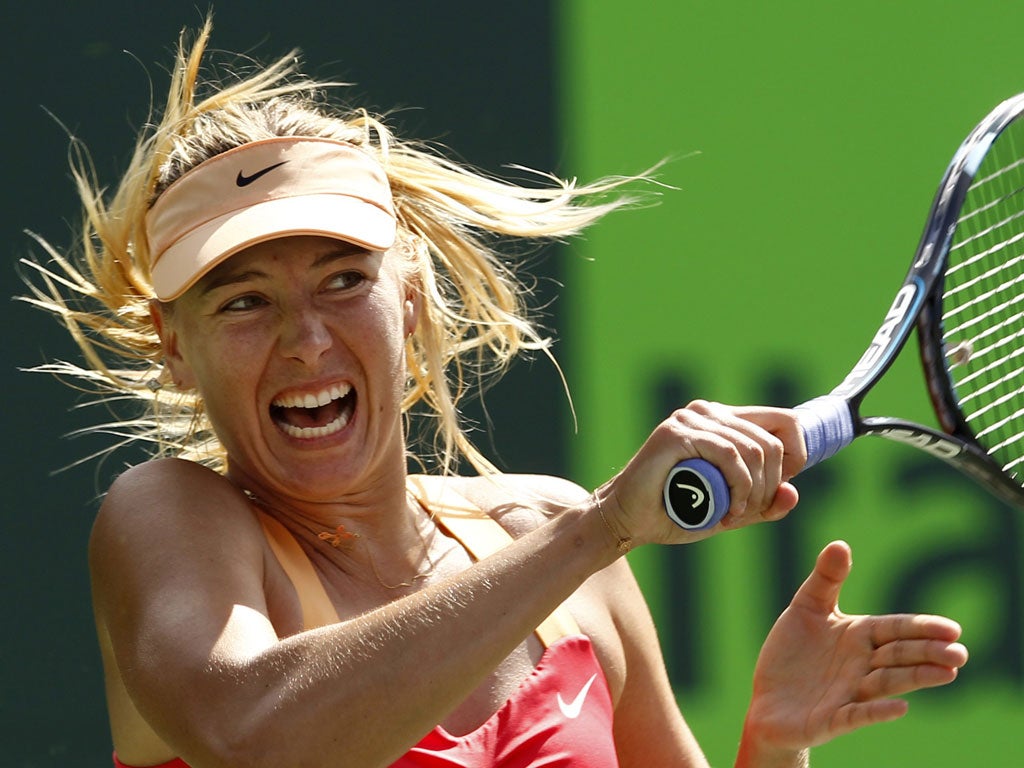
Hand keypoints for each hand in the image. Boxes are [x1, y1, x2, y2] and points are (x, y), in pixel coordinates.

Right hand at [595, 401, 805, 546]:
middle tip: (750, 513)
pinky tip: (730, 509)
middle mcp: (708, 412)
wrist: (627, 520)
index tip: (779, 490)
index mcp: (723, 420)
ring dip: (754, 492)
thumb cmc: (673, 514)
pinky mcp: (677, 433)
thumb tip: (793, 492)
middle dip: (771, 485)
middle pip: (772, 441)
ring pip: (752, 449)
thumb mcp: (730, 511)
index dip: (796, 456)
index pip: (784, 420)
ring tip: (735, 516)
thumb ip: (761, 504)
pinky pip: (729, 455)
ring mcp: (690, 419)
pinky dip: (739, 486)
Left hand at [741, 541, 967, 755]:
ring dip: (916, 678)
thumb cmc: (791, 654)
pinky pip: (856, 715)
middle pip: (899, 656)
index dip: (921, 628)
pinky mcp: (831, 719)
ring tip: (947, 673)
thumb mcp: (806, 609)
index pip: (895, 629)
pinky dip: (877, 712)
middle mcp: (860, 665)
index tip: (953, 629)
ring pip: (886, 683)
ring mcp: (849, 693)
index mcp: (858, 636)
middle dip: (928, 653)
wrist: (766, 699)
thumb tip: (840, 544)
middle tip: (960, 653)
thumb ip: (825, 580)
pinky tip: (901, 708)